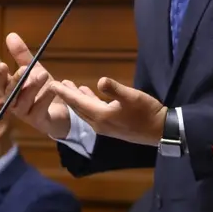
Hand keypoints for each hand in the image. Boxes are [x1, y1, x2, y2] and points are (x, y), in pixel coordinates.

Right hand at [0, 32, 71, 138]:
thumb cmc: (45, 91)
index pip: (2, 84)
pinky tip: (53, 88)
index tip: (2, 64)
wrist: (64, 113)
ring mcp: (26, 115)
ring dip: (33, 88)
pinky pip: (40, 110)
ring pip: (24, 102)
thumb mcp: (35, 71)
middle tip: (25, 68)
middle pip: (11, 94)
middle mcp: (16, 105)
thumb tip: (10, 35)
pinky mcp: (40, 122)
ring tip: (43, 74)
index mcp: (12, 92)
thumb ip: (23, 56)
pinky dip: (46, 98)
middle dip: (17, 81)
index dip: (0, 76)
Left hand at [51, 77, 167, 145]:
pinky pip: (93, 113)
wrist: (160, 130)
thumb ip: (114, 89)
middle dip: (67, 96)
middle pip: (78, 108)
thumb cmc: (146, 112)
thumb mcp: (131, 97)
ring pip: (85, 111)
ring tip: (70, 87)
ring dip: (77, 99)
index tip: (52, 84)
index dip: (64, 93)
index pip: (77, 102)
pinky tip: (90, 95)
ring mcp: (105, 126)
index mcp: (101, 116)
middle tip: (57, 84)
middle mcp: (99, 123)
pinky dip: (88, 103)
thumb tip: (100, 80)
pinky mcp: (112, 126)